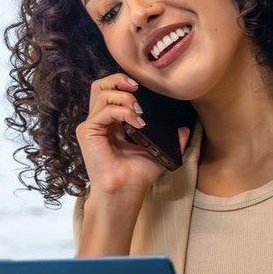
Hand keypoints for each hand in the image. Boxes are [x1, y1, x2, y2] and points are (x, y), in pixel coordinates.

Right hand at [76, 73, 190, 200]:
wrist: (125, 192)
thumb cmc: (137, 175)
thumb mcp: (158, 151)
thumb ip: (171, 139)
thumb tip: (185, 128)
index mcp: (112, 122)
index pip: (112, 91)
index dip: (125, 83)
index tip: (144, 87)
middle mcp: (100, 121)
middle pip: (101, 85)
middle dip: (119, 80)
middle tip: (138, 88)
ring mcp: (92, 125)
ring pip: (102, 93)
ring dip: (125, 98)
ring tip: (141, 112)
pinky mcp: (87, 132)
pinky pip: (105, 111)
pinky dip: (123, 111)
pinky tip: (137, 123)